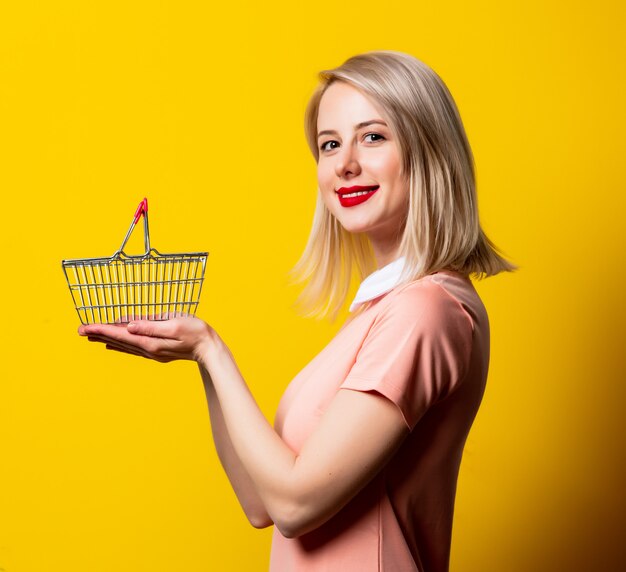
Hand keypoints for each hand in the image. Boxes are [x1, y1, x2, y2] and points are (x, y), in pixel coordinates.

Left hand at [78, 316, 213, 362]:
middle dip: (99, 334)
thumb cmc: (196, 332)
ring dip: (107, 339)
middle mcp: (148, 349)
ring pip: (124, 345)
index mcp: (150, 342)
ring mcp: (153, 352)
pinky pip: (133, 347)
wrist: (209, 349)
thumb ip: (151, 325)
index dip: (102, 329)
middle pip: (119, 340)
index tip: (85, 327)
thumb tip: (130, 326)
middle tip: (80, 330)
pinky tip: (115, 342)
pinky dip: (120, 343)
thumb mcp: (174, 324)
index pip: (121, 334)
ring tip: (91, 335)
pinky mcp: (157, 350)